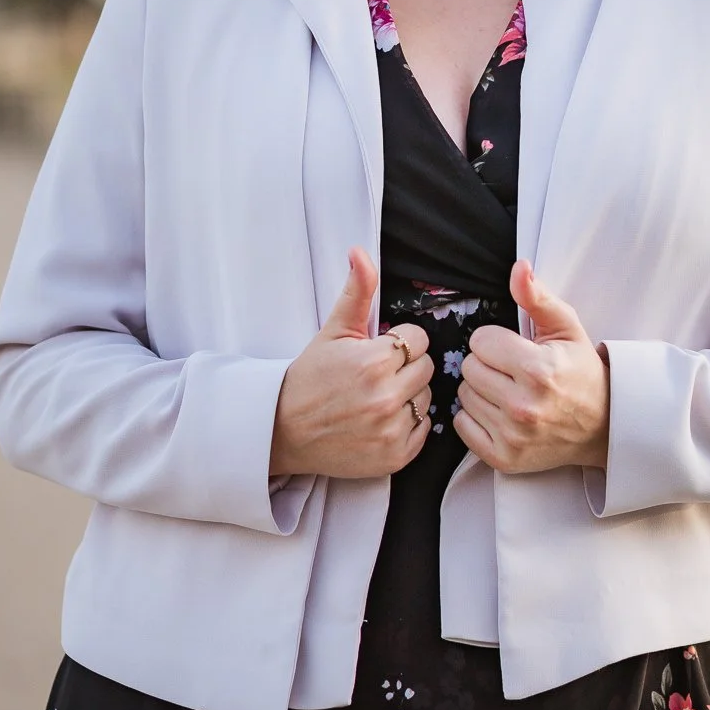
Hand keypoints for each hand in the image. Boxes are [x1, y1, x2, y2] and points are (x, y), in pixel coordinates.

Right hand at [270, 248, 433, 478]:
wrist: (283, 430)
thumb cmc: (310, 378)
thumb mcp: (332, 331)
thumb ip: (356, 292)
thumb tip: (360, 252)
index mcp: (374, 361)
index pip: (418, 339)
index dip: (398, 343)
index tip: (376, 352)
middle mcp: (386, 397)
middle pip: (426, 368)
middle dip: (405, 367)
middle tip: (376, 376)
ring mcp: (391, 430)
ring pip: (427, 398)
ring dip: (409, 396)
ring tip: (376, 398)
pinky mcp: (395, 457)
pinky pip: (425, 429)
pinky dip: (408, 425)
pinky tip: (381, 420)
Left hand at [453, 260, 609, 474]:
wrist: (602, 426)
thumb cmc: (581, 372)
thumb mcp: (566, 328)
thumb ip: (537, 297)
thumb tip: (518, 267)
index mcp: (538, 370)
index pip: (480, 341)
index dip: (496, 341)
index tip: (514, 349)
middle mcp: (523, 406)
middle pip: (469, 367)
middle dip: (487, 364)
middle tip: (512, 371)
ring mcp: (512, 436)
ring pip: (464, 395)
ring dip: (481, 390)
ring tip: (509, 391)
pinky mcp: (503, 458)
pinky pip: (461, 426)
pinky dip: (475, 418)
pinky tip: (499, 413)